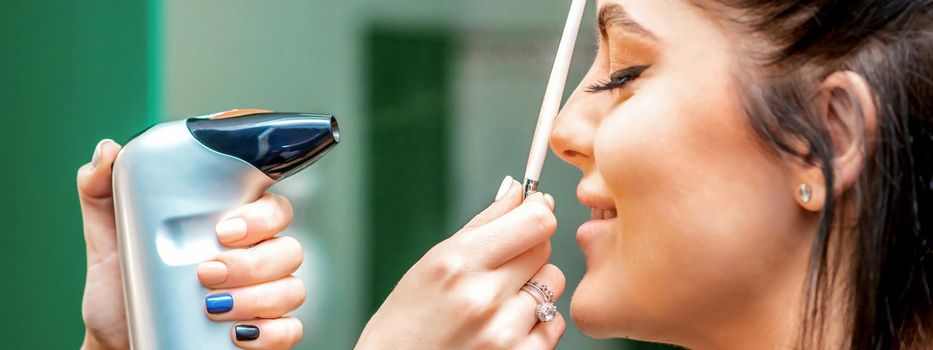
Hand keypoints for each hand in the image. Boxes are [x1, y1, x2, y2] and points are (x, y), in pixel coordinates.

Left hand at [78, 138, 304, 348]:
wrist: (116, 338)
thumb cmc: (121, 286)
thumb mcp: (108, 235)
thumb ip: (103, 188)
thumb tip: (108, 150)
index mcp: (233, 225)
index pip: (273, 207)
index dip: (261, 217)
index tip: (224, 230)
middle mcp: (258, 257)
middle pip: (288, 248)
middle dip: (251, 264)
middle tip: (205, 272)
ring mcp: (266, 295)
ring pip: (293, 288)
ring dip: (257, 299)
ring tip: (212, 307)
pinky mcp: (266, 331)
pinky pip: (291, 331)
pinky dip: (272, 333)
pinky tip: (240, 335)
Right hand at [356, 177, 565, 349]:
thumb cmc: (408, 319)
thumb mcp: (433, 262)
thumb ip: (483, 223)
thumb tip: (518, 189)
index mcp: (457, 263)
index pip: (534, 222)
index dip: (538, 212)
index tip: (534, 211)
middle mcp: (483, 296)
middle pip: (544, 249)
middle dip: (529, 249)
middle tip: (503, 264)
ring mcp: (503, 332)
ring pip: (552, 284)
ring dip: (534, 287)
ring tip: (499, 302)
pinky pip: (555, 322)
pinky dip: (538, 321)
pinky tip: (506, 326)